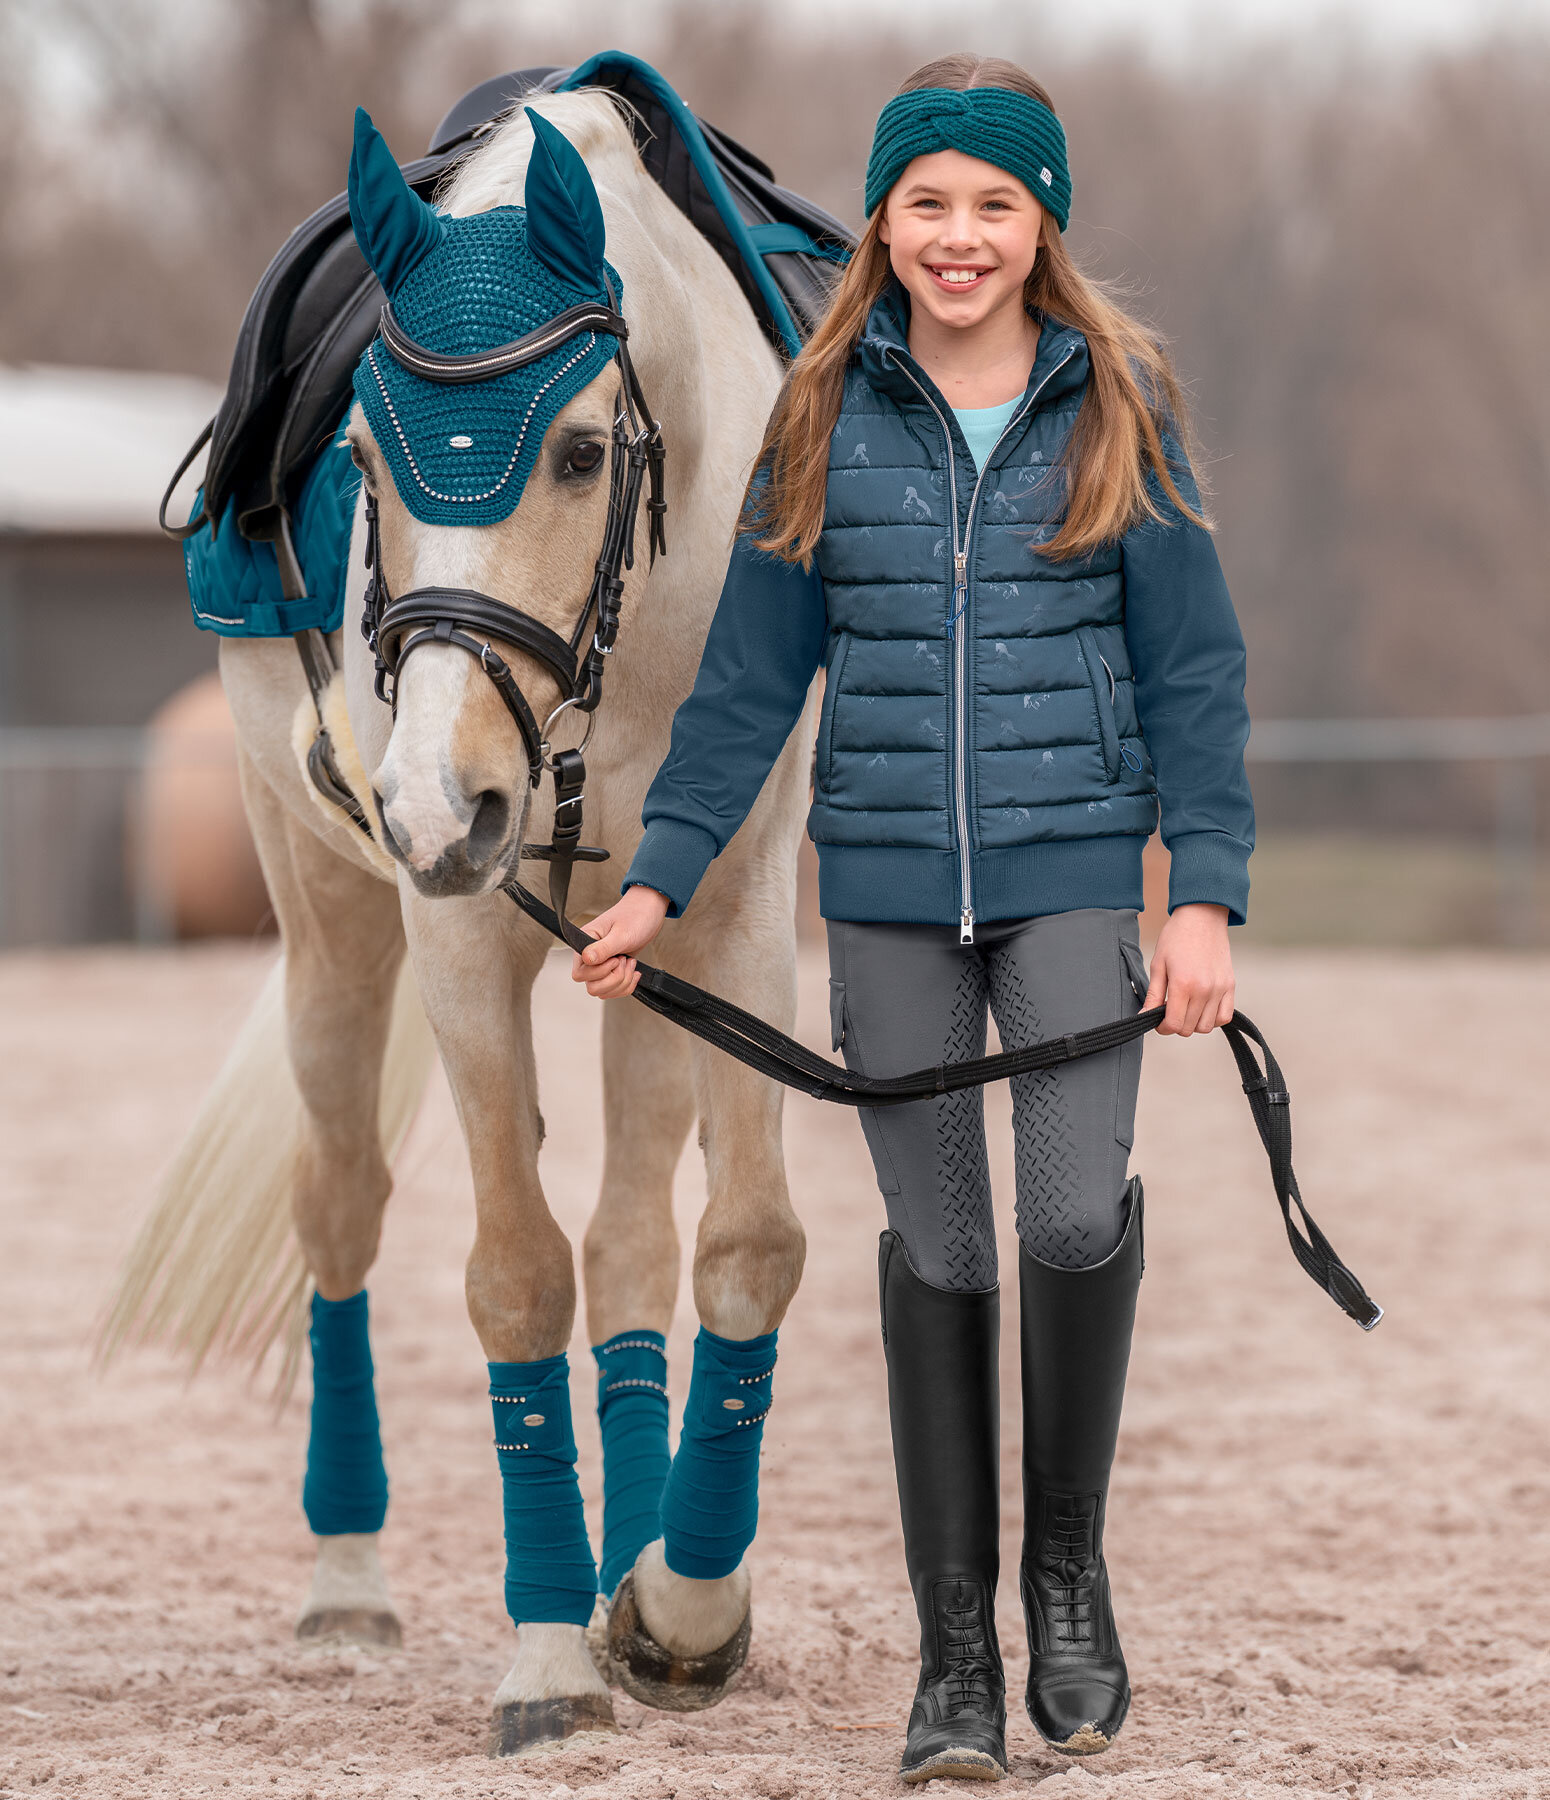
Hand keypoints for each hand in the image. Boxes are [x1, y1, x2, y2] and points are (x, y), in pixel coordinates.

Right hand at [570, 885, 670, 998]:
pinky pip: (613, 989)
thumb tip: (586, 959)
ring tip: (630, 962)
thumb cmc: (635, 916)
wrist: (648, 912)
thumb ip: (603, 948)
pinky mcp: (611, 970)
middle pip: (591, 986)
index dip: (601, 972)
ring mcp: (600, 965)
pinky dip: (626, 985)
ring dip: (622, 982)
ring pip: (603, 991)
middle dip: (614, 979)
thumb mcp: (621, 934)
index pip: (580, 974)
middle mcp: (589, 956)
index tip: (617, 959)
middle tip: (625, 960)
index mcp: (584, 944)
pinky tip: (634, 971)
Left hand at [1142, 903, 1234, 1036]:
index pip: (1174, 1024)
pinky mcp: (1230, 986)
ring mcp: (1220, 989)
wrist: (1202, 917)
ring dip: (1193, 1023)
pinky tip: (1201, 1008)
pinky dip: (1212, 1019)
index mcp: (1183, 984)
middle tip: (1169, 1010)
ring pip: (1206, 1026)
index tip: (1157, 1021)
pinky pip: (1224, 1016)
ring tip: (1185, 1007)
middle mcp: (1204, 990)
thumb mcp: (1158, 964)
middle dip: (1176, 1024)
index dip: (1162, 1028)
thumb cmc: (1177, 937)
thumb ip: (1153, 995)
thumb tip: (1144, 1017)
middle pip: (1189, 1028)